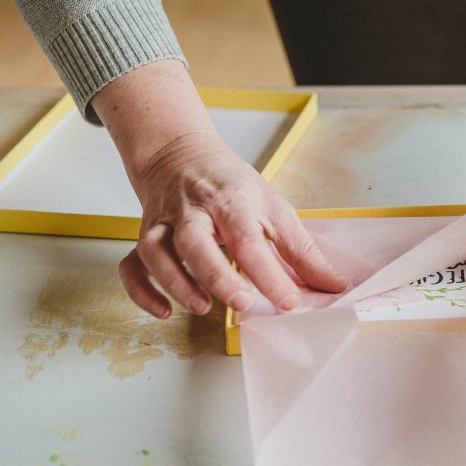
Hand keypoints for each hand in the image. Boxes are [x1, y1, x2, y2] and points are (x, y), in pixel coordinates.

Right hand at [92, 60, 345, 319]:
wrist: (180, 153)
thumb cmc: (231, 184)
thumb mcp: (274, 207)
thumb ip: (302, 250)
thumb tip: (334, 286)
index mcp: (232, 202)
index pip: (250, 239)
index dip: (270, 274)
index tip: (291, 302)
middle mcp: (194, 211)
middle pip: (195, 242)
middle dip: (216, 275)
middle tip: (243, 303)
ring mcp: (164, 223)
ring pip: (155, 252)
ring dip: (176, 283)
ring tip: (203, 308)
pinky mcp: (145, 235)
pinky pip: (131, 264)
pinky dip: (140, 291)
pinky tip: (163, 312)